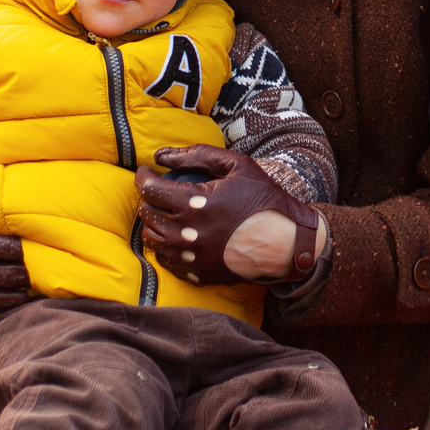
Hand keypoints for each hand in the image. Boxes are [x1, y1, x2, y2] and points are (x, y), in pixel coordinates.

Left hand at [137, 146, 323, 286]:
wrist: (286, 242)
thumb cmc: (264, 199)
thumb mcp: (238, 166)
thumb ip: (198, 155)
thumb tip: (162, 155)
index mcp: (193, 203)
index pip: (149, 189)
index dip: (142, 176)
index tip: (148, 171)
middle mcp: (186, 232)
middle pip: (147, 214)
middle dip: (147, 198)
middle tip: (159, 191)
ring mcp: (191, 256)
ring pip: (152, 240)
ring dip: (153, 223)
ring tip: (165, 213)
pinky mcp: (198, 273)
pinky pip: (167, 261)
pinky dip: (165, 247)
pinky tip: (177, 236)